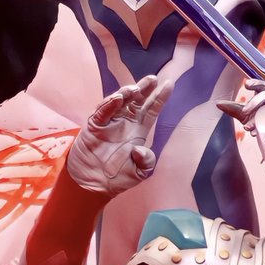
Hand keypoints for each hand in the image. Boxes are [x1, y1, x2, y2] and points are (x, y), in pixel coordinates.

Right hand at [67, 76, 172, 195]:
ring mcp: (109, 122)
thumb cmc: (118, 177)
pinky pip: (102, 112)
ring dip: (126, 93)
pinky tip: (118, 99)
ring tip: (135, 88)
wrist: (95, 185)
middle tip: (153, 79)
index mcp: (139, 130)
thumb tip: (139, 150)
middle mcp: (125, 123)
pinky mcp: (95, 126)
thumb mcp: (140, 172)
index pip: (152, 110)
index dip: (160, 98)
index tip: (169, 84)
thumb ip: (147, 161)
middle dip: (144, 89)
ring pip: (119, 102)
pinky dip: (109, 105)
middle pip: (137, 101)